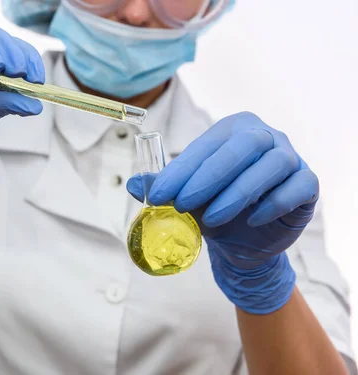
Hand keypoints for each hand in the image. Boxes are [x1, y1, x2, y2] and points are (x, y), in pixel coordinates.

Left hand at [127, 112, 318, 313]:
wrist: (244, 240)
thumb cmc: (213, 208)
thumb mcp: (185, 198)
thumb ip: (161, 187)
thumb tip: (132, 184)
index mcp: (232, 130)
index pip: (207, 145)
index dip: (181, 170)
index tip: (158, 195)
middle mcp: (264, 136)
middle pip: (242, 147)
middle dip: (208, 176)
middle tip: (181, 203)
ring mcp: (290, 157)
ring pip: (271, 166)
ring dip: (238, 193)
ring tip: (211, 218)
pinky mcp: (308, 183)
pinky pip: (298, 186)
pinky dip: (275, 203)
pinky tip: (253, 220)